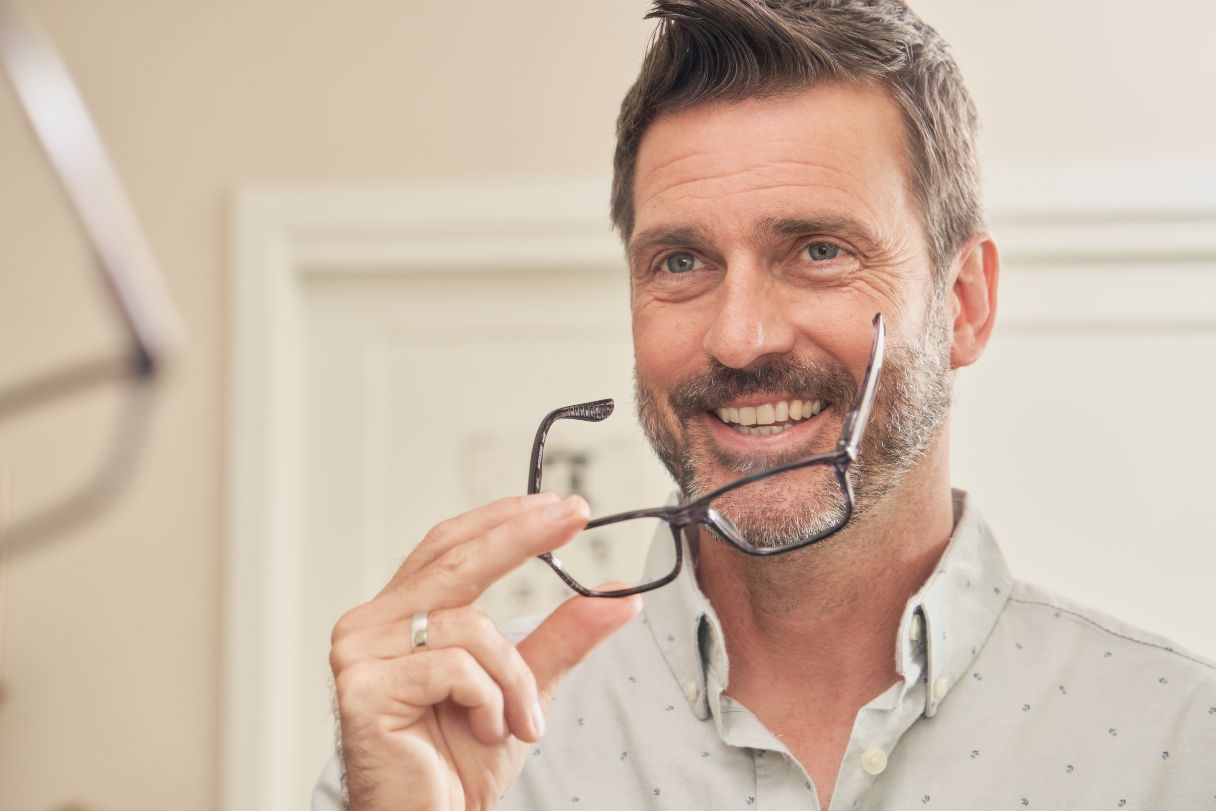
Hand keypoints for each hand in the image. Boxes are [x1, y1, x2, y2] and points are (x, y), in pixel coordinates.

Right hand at [329, 492, 641, 809]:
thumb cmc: (459, 760)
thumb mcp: (524, 687)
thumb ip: (562, 637)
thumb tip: (617, 596)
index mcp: (399, 614)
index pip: (449, 546)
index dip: (502, 520)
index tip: (560, 504)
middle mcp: (370, 624)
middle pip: (455, 560)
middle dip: (521, 535)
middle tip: (574, 514)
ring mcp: (359, 653)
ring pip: (470, 625)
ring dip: (515, 678)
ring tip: (520, 721)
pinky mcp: (362, 688)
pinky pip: (455, 668)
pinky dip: (489, 700)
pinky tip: (483, 730)